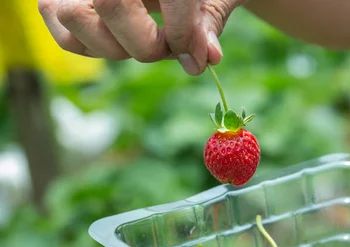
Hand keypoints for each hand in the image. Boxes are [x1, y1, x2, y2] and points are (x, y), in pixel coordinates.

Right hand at [38, 0, 244, 74]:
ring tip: (143, 40)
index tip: (197, 60)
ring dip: (114, 48)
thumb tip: (208, 59)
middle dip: (146, 44)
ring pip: (73, 17)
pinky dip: (94, 48)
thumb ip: (207, 22)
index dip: (184, 36)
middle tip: (167, 46)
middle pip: (111, 6)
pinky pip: (65, 35)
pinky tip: (122, 41)